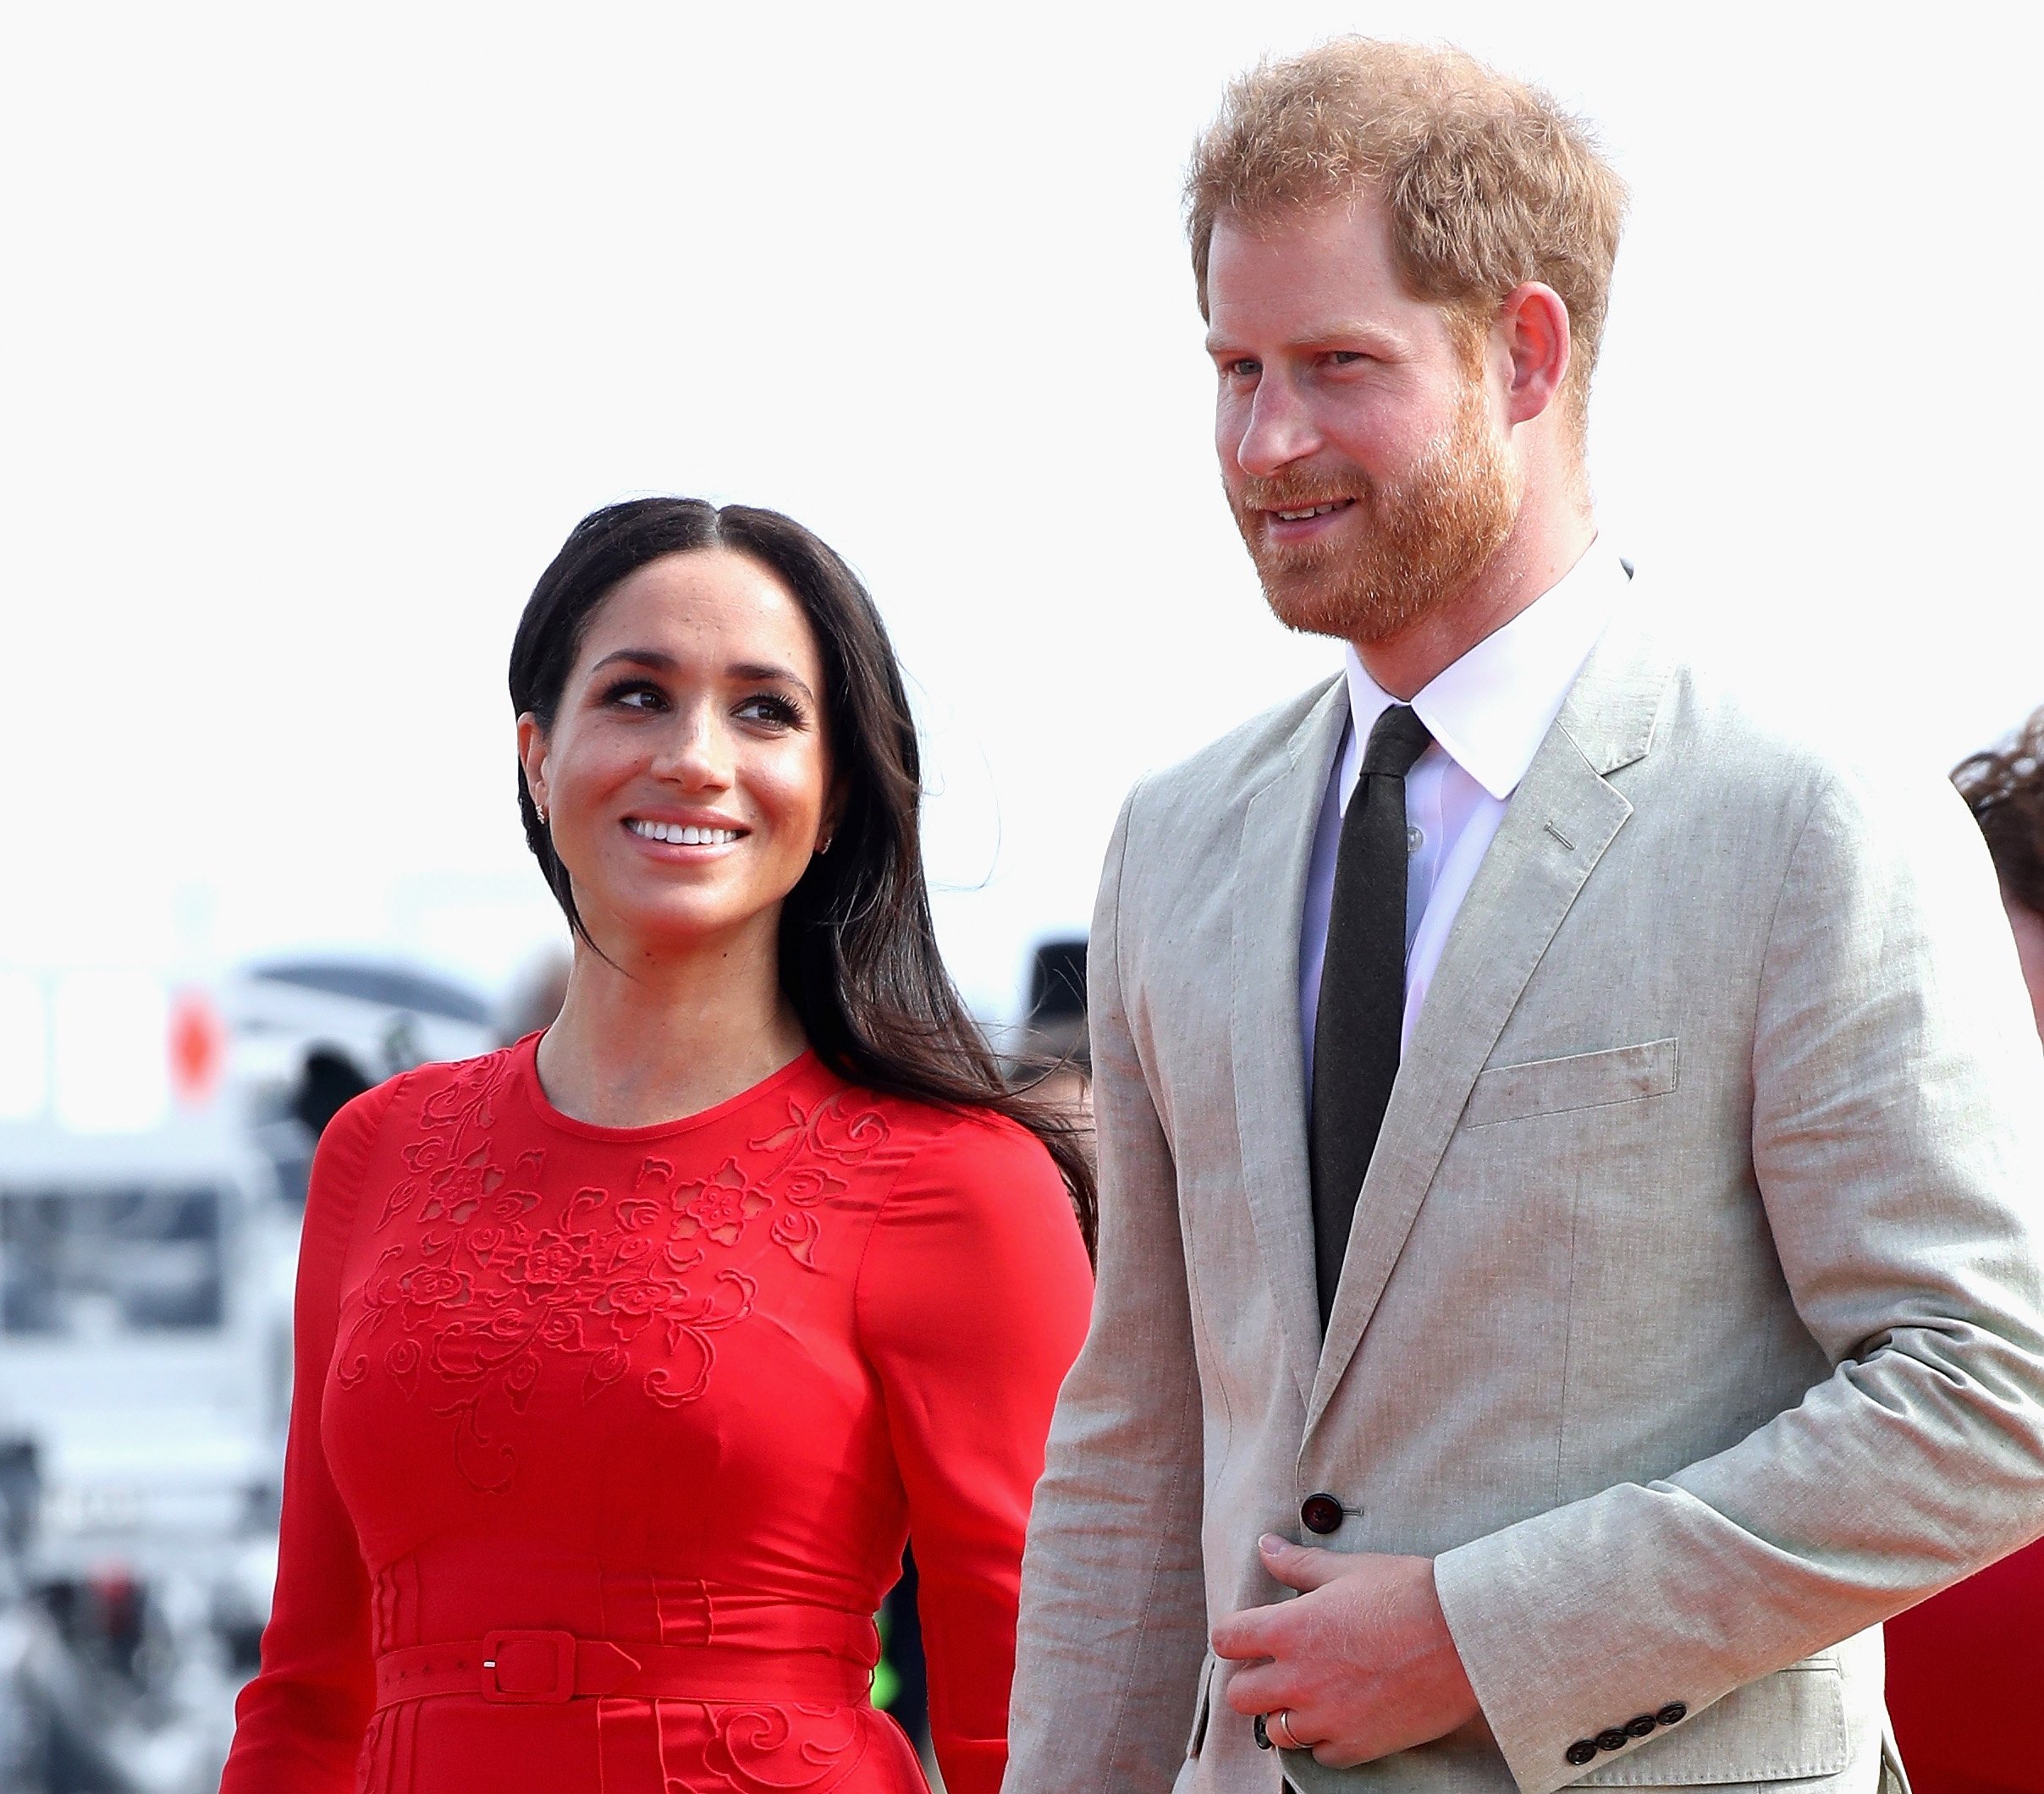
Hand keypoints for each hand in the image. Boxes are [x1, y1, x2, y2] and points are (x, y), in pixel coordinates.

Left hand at [1210, 1536, 1482, 1767]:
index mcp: (1289, 1629)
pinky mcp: (1358, 1745)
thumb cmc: (1408, 1593)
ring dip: (1286, 1713)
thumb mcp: (1347, 1569)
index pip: (1227, 1639)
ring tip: (1310, 1696)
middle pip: (1240, 1696)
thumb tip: (1265, 1547)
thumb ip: (1298, 1565)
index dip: (1233, 1636)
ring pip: (1276, 1731)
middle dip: (1253, 1681)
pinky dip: (1325, 1741)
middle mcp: (1299, 1678)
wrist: (1465, 1636)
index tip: (1246, 1636)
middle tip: (1276, 1670)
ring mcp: (1327, 1717)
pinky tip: (1342, 1718)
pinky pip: (1320, 1756)